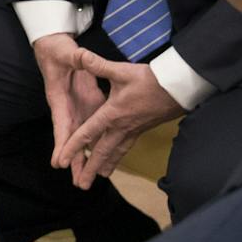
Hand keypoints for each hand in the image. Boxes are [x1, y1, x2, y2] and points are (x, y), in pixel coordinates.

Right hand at [31, 32, 105, 167]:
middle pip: (71, 140)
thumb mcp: (66, 52)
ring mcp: (78, 108)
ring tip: (92, 178)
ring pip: (83, 138)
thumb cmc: (57, 51)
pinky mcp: (88, 105)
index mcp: (59, 99)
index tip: (60, 163)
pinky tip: (105, 156)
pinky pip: (94, 128)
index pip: (60, 125)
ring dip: (86, 157)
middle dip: (74, 161)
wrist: (55, 48)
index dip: (61, 144)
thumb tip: (81, 57)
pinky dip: (98, 142)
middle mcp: (68, 109)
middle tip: (78, 183)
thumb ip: (75, 57)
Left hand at [52, 49, 184, 188]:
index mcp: (112, 114)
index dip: (73, 148)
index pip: (88, 134)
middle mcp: (121, 127)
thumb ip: (98, 65)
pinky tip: (115, 161)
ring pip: (115, 153)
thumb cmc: (150, 79)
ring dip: (105, 166)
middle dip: (90, 169)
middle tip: (80, 186)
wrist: (179, 87)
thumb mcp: (122, 70)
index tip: (62, 162)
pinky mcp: (141, 129)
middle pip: (101, 152)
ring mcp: (132, 130)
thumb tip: (80, 55)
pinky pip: (125, 147)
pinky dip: (118, 157)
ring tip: (98, 179)